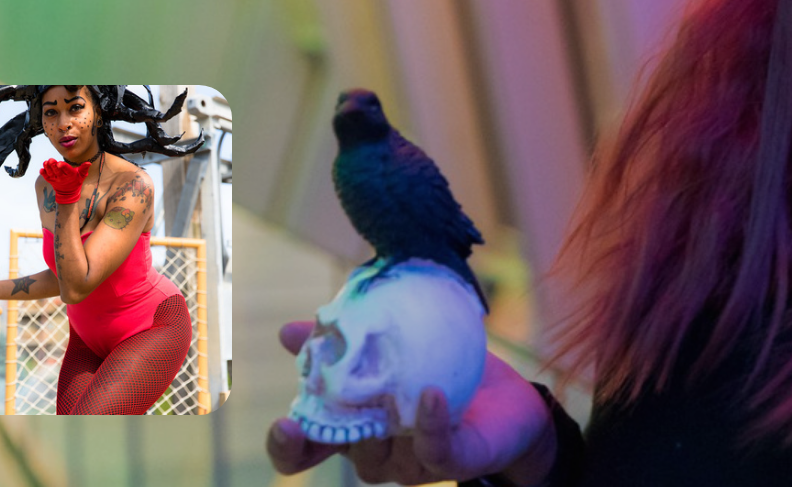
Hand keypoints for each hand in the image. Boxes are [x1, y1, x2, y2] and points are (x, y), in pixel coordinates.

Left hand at [39, 158, 90, 203]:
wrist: (68, 192)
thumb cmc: (76, 181)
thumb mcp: (82, 175)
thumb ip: (84, 168)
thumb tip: (89, 163)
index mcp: (71, 175)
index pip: (66, 170)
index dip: (63, 166)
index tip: (59, 163)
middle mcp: (63, 178)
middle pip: (57, 171)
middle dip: (53, 165)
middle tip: (50, 159)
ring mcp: (56, 180)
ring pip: (51, 174)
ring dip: (47, 168)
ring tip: (45, 162)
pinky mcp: (51, 181)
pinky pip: (46, 177)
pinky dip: (43, 174)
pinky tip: (41, 170)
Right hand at [267, 320, 557, 485]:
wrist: (509, 398)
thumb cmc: (445, 369)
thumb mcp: (394, 346)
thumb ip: (346, 338)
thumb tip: (287, 330)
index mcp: (355, 427)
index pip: (309, 448)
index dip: (288, 445)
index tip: (282, 422)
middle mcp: (379, 451)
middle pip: (340, 450)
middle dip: (318, 437)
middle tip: (303, 414)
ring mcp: (414, 461)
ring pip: (383, 455)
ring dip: (378, 422)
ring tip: (380, 386)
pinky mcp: (453, 460)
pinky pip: (435, 449)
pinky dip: (429, 422)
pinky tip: (431, 393)